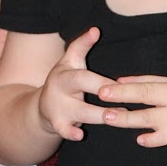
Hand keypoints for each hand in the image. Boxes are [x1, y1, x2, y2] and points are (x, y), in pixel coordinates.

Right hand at [38, 27, 113, 142]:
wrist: (43, 106)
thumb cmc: (64, 80)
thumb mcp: (69, 61)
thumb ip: (82, 45)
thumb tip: (96, 29)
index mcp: (66, 73)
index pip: (85, 74)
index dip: (102, 79)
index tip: (120, 84)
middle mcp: (60, 89)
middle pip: (82, 89)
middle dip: (103, 92)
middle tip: (124, 99)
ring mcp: (58, 108)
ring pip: (80, 113)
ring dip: (100, 115)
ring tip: (120, 116)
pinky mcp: (57, 124)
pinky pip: (64, 131)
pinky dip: (71, 133)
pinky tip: (80, 135)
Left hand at [98, 74, 166, 150]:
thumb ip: (156, 83)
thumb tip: (125, 80)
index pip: (145, 83)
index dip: (124, 85)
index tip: (105, 86)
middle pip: (143, 96)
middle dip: (120, 96)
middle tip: (101, 95)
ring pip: (145, 118)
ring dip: (125, 118)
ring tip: (108, 118)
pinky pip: (159, 138)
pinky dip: (149, 139)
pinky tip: (140, 139)